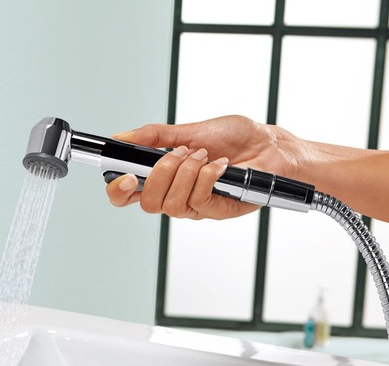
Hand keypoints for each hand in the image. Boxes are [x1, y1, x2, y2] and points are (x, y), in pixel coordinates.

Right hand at [105, 115, 299, 219]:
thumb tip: (122, 137)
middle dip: (160, 172)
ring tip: (204, 156)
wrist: (269, 145)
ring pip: (171, 203)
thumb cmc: (235, 140)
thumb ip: (154, 136)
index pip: (127, 195)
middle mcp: (175, 196)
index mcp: (163, 179)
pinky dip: (206, 177)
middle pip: (147, 202)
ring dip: (187, 173)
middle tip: (181, 153)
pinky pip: (199, 200)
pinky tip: (219, 166)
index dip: (119, 191)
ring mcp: (195, 206)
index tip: (125, 175)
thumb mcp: (189, 130)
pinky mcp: (217, 211)